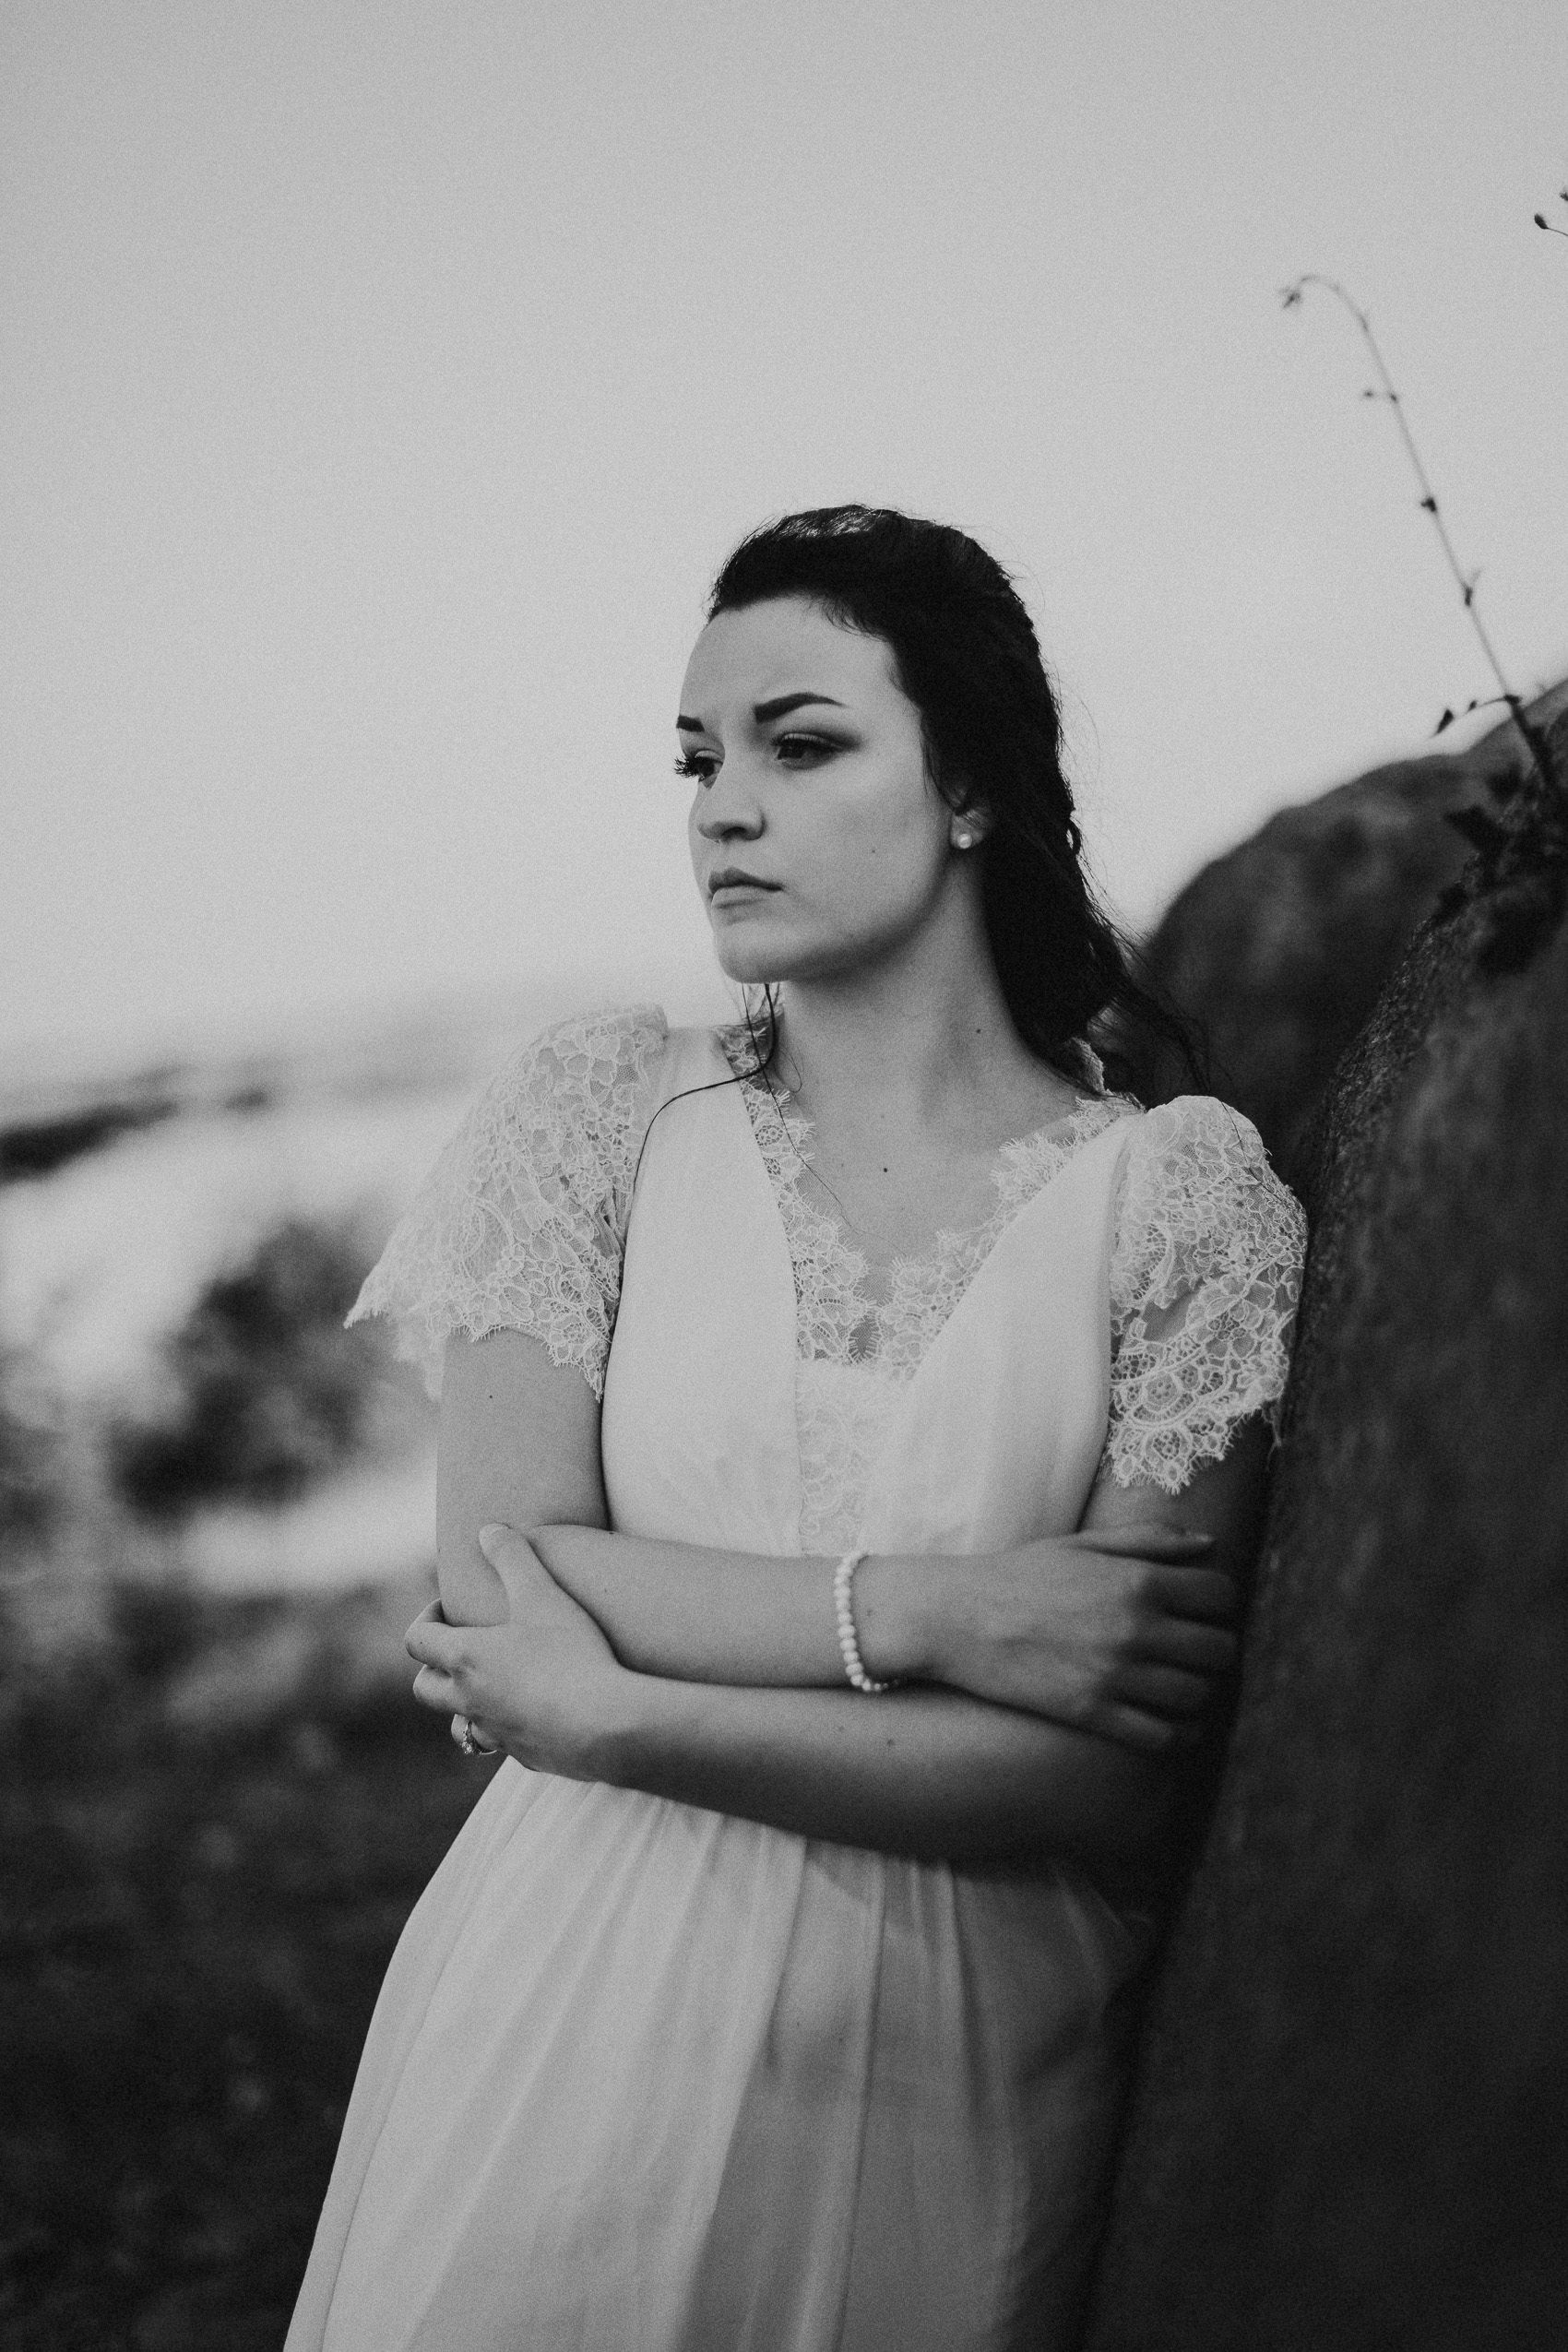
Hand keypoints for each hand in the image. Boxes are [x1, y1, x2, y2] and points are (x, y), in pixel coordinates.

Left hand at [405, 1523, 632, 1776]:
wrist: (605, 1724)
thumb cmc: (570, 1655)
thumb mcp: (543, 1595)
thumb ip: (514, 1558)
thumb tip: (488, 1529)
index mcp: (464, 1659)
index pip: (417, 1641)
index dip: (426, 1619)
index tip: (449, 1609)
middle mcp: (468, 1700)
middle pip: (424, 1688)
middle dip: (433, 1667)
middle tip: (462, 1648)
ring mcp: (495, 1732)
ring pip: (458, 1726)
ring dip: (462, 1707)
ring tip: (491, 1687)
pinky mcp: (524, 1756)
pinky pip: (501, 1744)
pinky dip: (505, 1729)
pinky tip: (532, 1714)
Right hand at [933, 1526, 1238, 1752]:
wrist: (956, 1618)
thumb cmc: (1018, 1575)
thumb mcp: (1082, 1545)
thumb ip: (1149, 1540)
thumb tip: (1209, 1544)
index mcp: (1137, 1580)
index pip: (1222, 1595)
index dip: (1221, 1602)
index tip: (1204, 1610)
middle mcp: (1136, 1628)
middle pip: (1221, 1650)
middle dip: (1216, 1649)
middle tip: (1197, 1650)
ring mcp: (1116, 1675)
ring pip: (1198, 1695)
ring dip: (1198, 1690)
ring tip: (1182, 1684)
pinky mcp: (1093, 1714)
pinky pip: (1163, 1736)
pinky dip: (1178, 1733)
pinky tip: (1170, 1722)